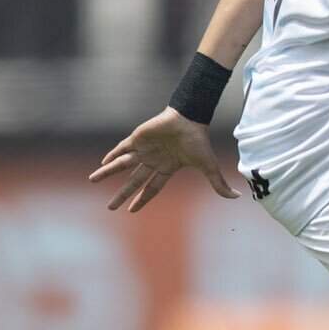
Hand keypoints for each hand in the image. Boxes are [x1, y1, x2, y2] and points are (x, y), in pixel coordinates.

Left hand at [89, 107, 238, 211]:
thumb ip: (217, 183)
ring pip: (122, 165)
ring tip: (92, 180)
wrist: (191, 119)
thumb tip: (236, 197)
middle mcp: (153, 160)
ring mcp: (144, 150)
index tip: (131, 210)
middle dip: (122, 194)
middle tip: (109, 208)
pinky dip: (112, 155)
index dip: (142, 199)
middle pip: (134, 181)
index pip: (152, 188)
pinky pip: (122, 148)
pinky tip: (103, 162)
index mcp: (167, 168)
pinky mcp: (138, 138)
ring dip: (108, 173)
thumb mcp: (207, 166)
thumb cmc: (198, 141)